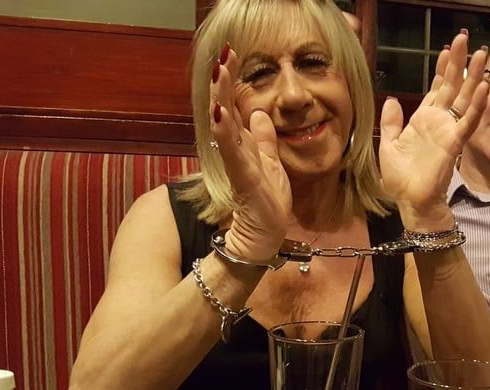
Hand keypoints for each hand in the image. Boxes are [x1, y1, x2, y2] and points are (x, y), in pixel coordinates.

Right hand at [210, 45, 291, 261]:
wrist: (263, 235)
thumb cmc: (267, 201)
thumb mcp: (270, 162)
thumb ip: (264, 139)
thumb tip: (258, 113)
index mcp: (244, 144)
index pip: (235, 106)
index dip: (232, 81)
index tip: (231, 54)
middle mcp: (236, 150)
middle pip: (226, 109)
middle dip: (224, 81)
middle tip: (222, 54)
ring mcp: (237, 163)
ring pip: (225, 125)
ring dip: (221, 98)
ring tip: (219, 73)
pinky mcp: (243, 178)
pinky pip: (233, 152)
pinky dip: (225, 132)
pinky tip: (221, 114)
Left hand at [378, 32, 488, 230]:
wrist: (411, 202)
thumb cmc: (401, 179)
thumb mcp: (389, 146)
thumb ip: (392, 122)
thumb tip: (392, 100)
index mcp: (423, 120)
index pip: (436, 89)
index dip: (442, 69)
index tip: (447, 49)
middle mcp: (439, 121)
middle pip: (452, 86)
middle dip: (459, 63)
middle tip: (465, 39)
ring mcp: (448, 131)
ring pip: (464, 98)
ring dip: (473, 77)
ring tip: (482, 55)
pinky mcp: (454, 143)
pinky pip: (468, 121)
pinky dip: (476, 104)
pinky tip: (483, 87)